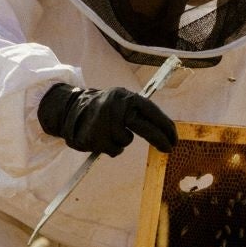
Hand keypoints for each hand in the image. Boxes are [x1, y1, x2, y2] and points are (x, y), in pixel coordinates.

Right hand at [38, 84, 178, 156]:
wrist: (71, 110)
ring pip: (126, 141)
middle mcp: (116, 106)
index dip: (165, 126)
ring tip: (109, 132)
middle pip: (144, 126)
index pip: (151, 111)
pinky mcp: (95, 136)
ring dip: (121, 141)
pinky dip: (111, 148)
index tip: (174, 138)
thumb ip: (139, 112)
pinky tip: (101, 138)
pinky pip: (114, 149)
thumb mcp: (122, 101)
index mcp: (125, 97)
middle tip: (169, 149)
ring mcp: (104, 121)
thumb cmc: (104, 109)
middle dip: (159, 139)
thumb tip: (166, 130)